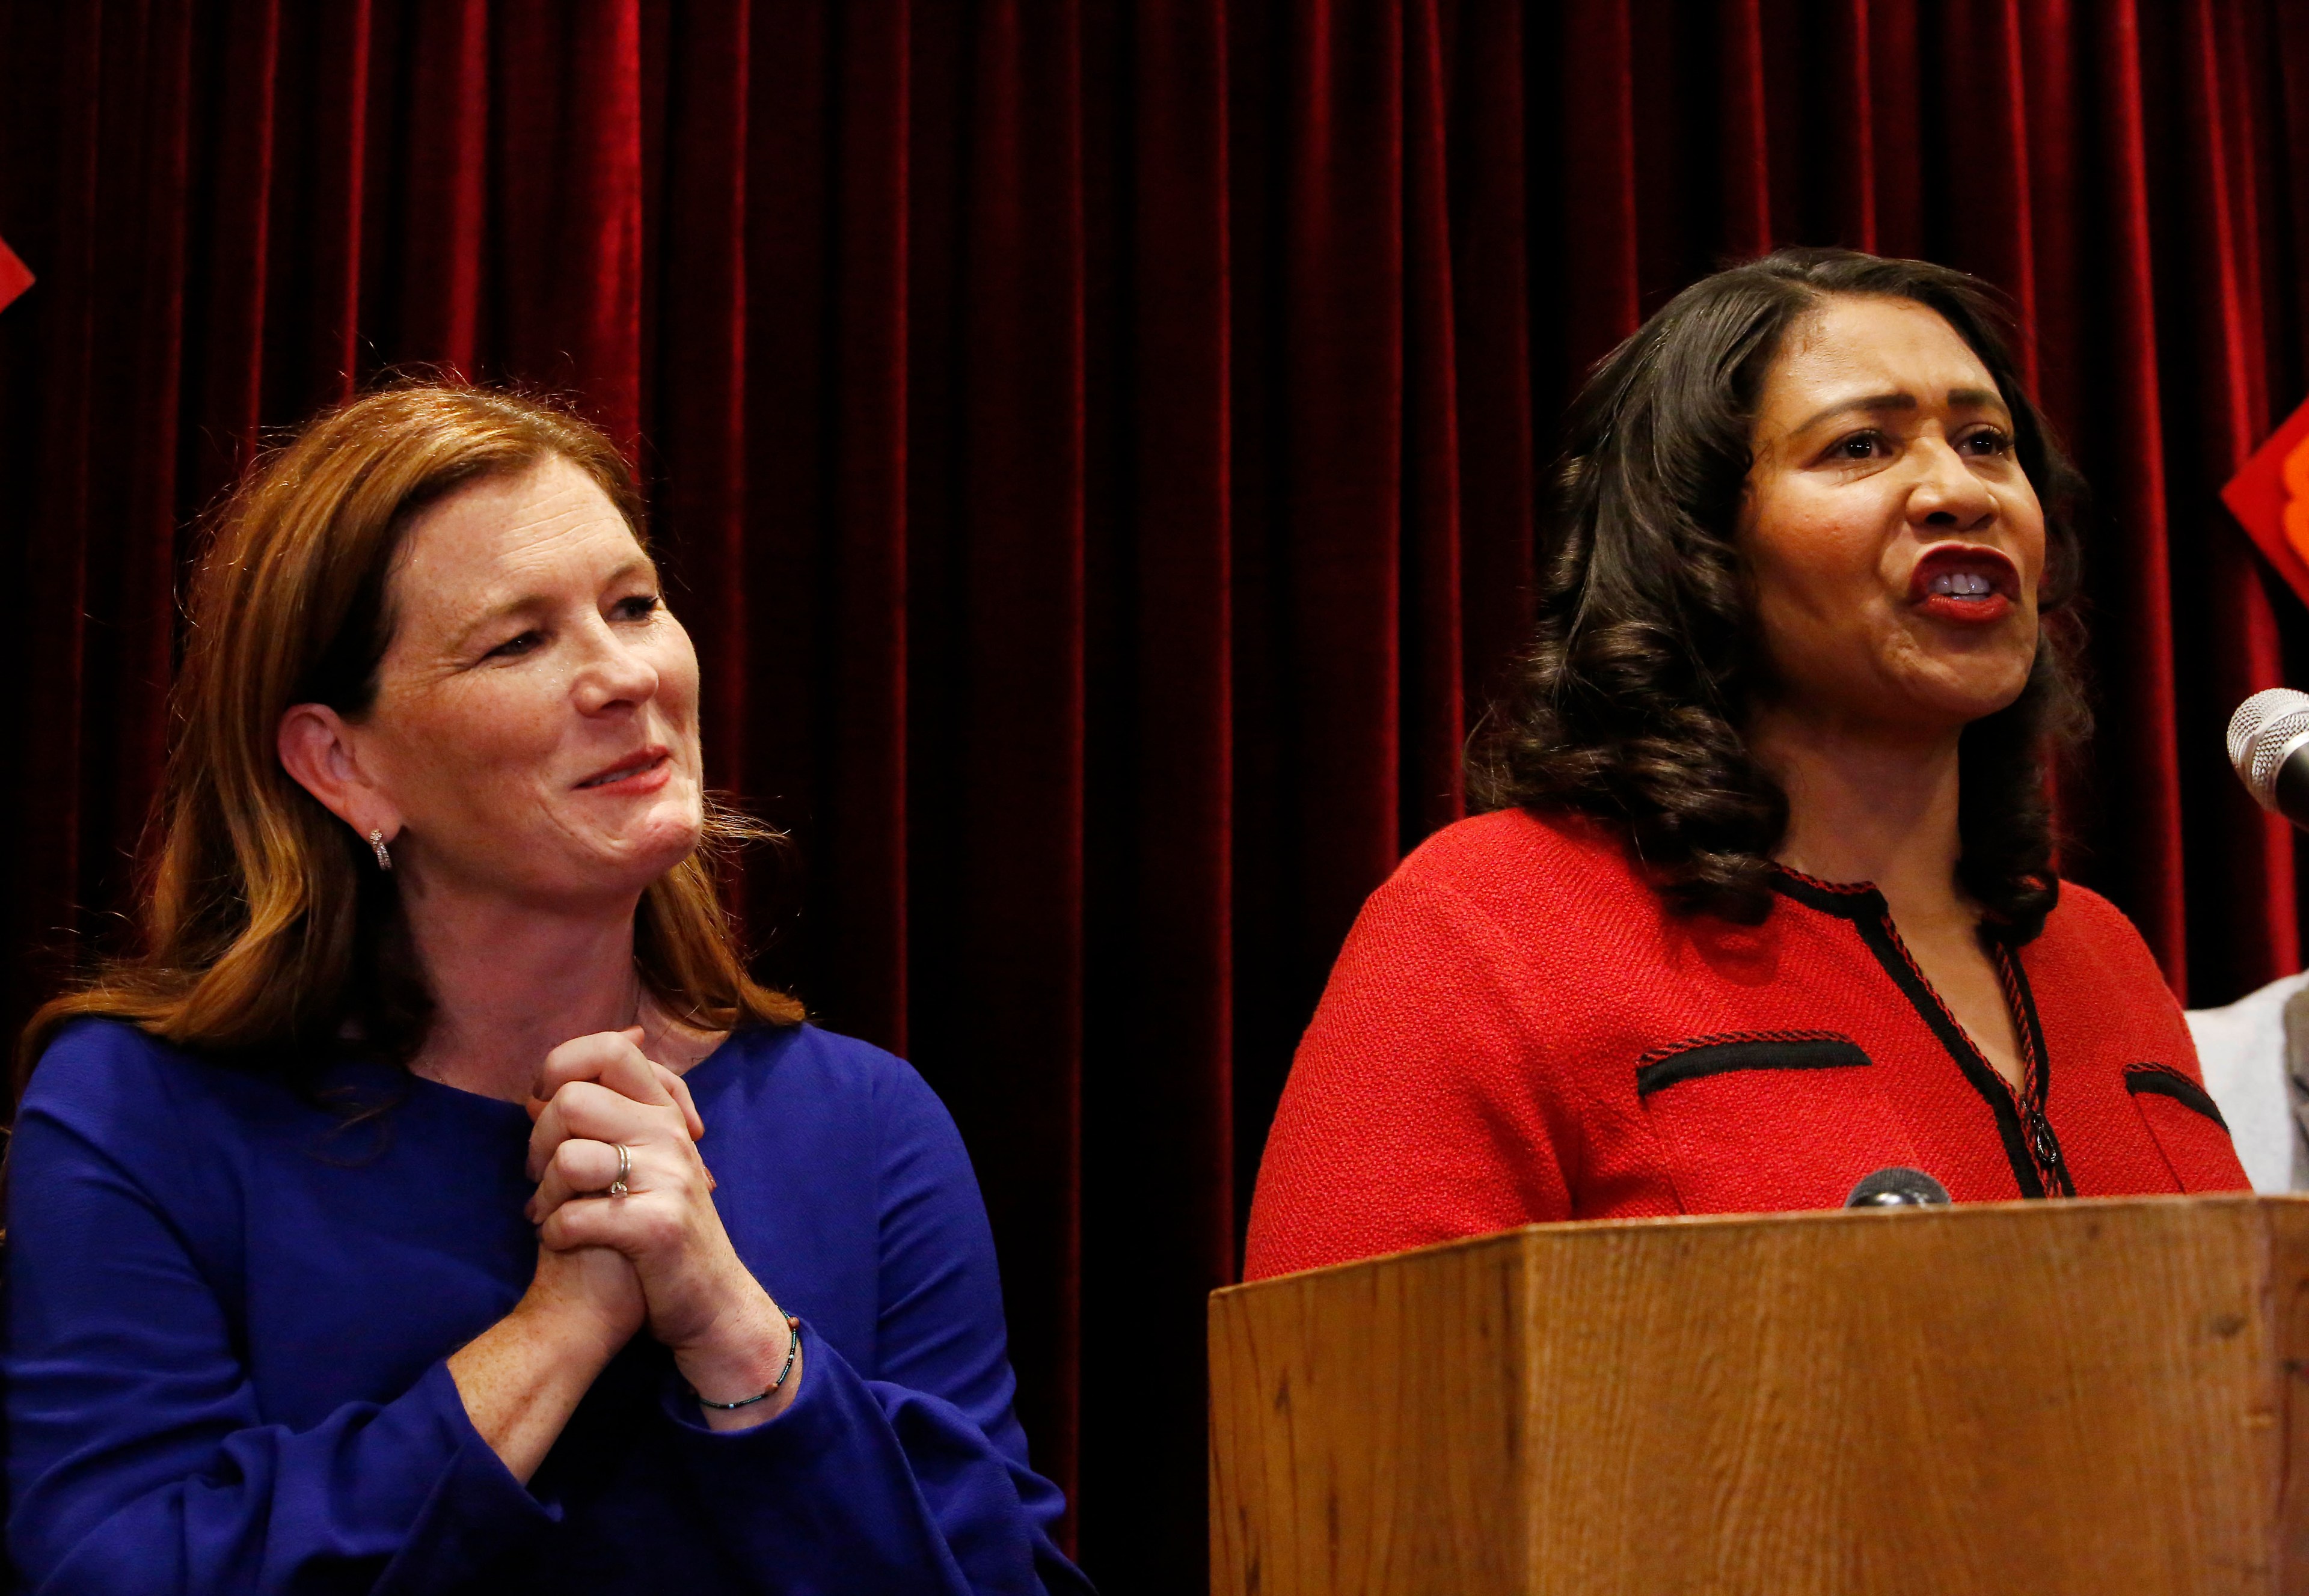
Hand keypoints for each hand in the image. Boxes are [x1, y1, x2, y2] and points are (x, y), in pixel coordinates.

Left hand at [525, 1029, 798, 1423]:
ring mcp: (668, 1179)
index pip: (612, 1048)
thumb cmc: (661, 1228)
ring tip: (547, 1213)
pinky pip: (574, 1216)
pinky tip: (564, 1242)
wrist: (712, 1303)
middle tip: (541, 1175)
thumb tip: (540, 1089)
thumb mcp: (645, 1163)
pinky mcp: (657, 1227)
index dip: (562, 1065)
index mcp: (664, 1113)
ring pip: (568, 1158)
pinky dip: (555, 1233)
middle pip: (572, 1100)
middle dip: (538, 1141)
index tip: (545, 1101)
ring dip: (542, 1194)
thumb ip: (603, 1121)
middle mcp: (670, 1135)